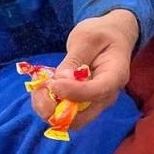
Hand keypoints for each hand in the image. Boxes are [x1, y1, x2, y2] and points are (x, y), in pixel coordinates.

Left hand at [36, 8, 140, 130]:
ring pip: (67, 120)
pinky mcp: (81, 103)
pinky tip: (43, 86)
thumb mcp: (87, 38)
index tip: (54, 83)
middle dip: (54, 110)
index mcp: (115, 76)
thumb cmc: (102, 34)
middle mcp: (106, 96)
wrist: (112, 37)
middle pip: (80, 119)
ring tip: (39, 84)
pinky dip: (47, 104)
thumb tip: (60, 81)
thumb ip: (74, 60)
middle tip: (41, 87)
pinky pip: (62, 113)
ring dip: (47, 107)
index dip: (73, 92)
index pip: (97, 92)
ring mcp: (93, 102)